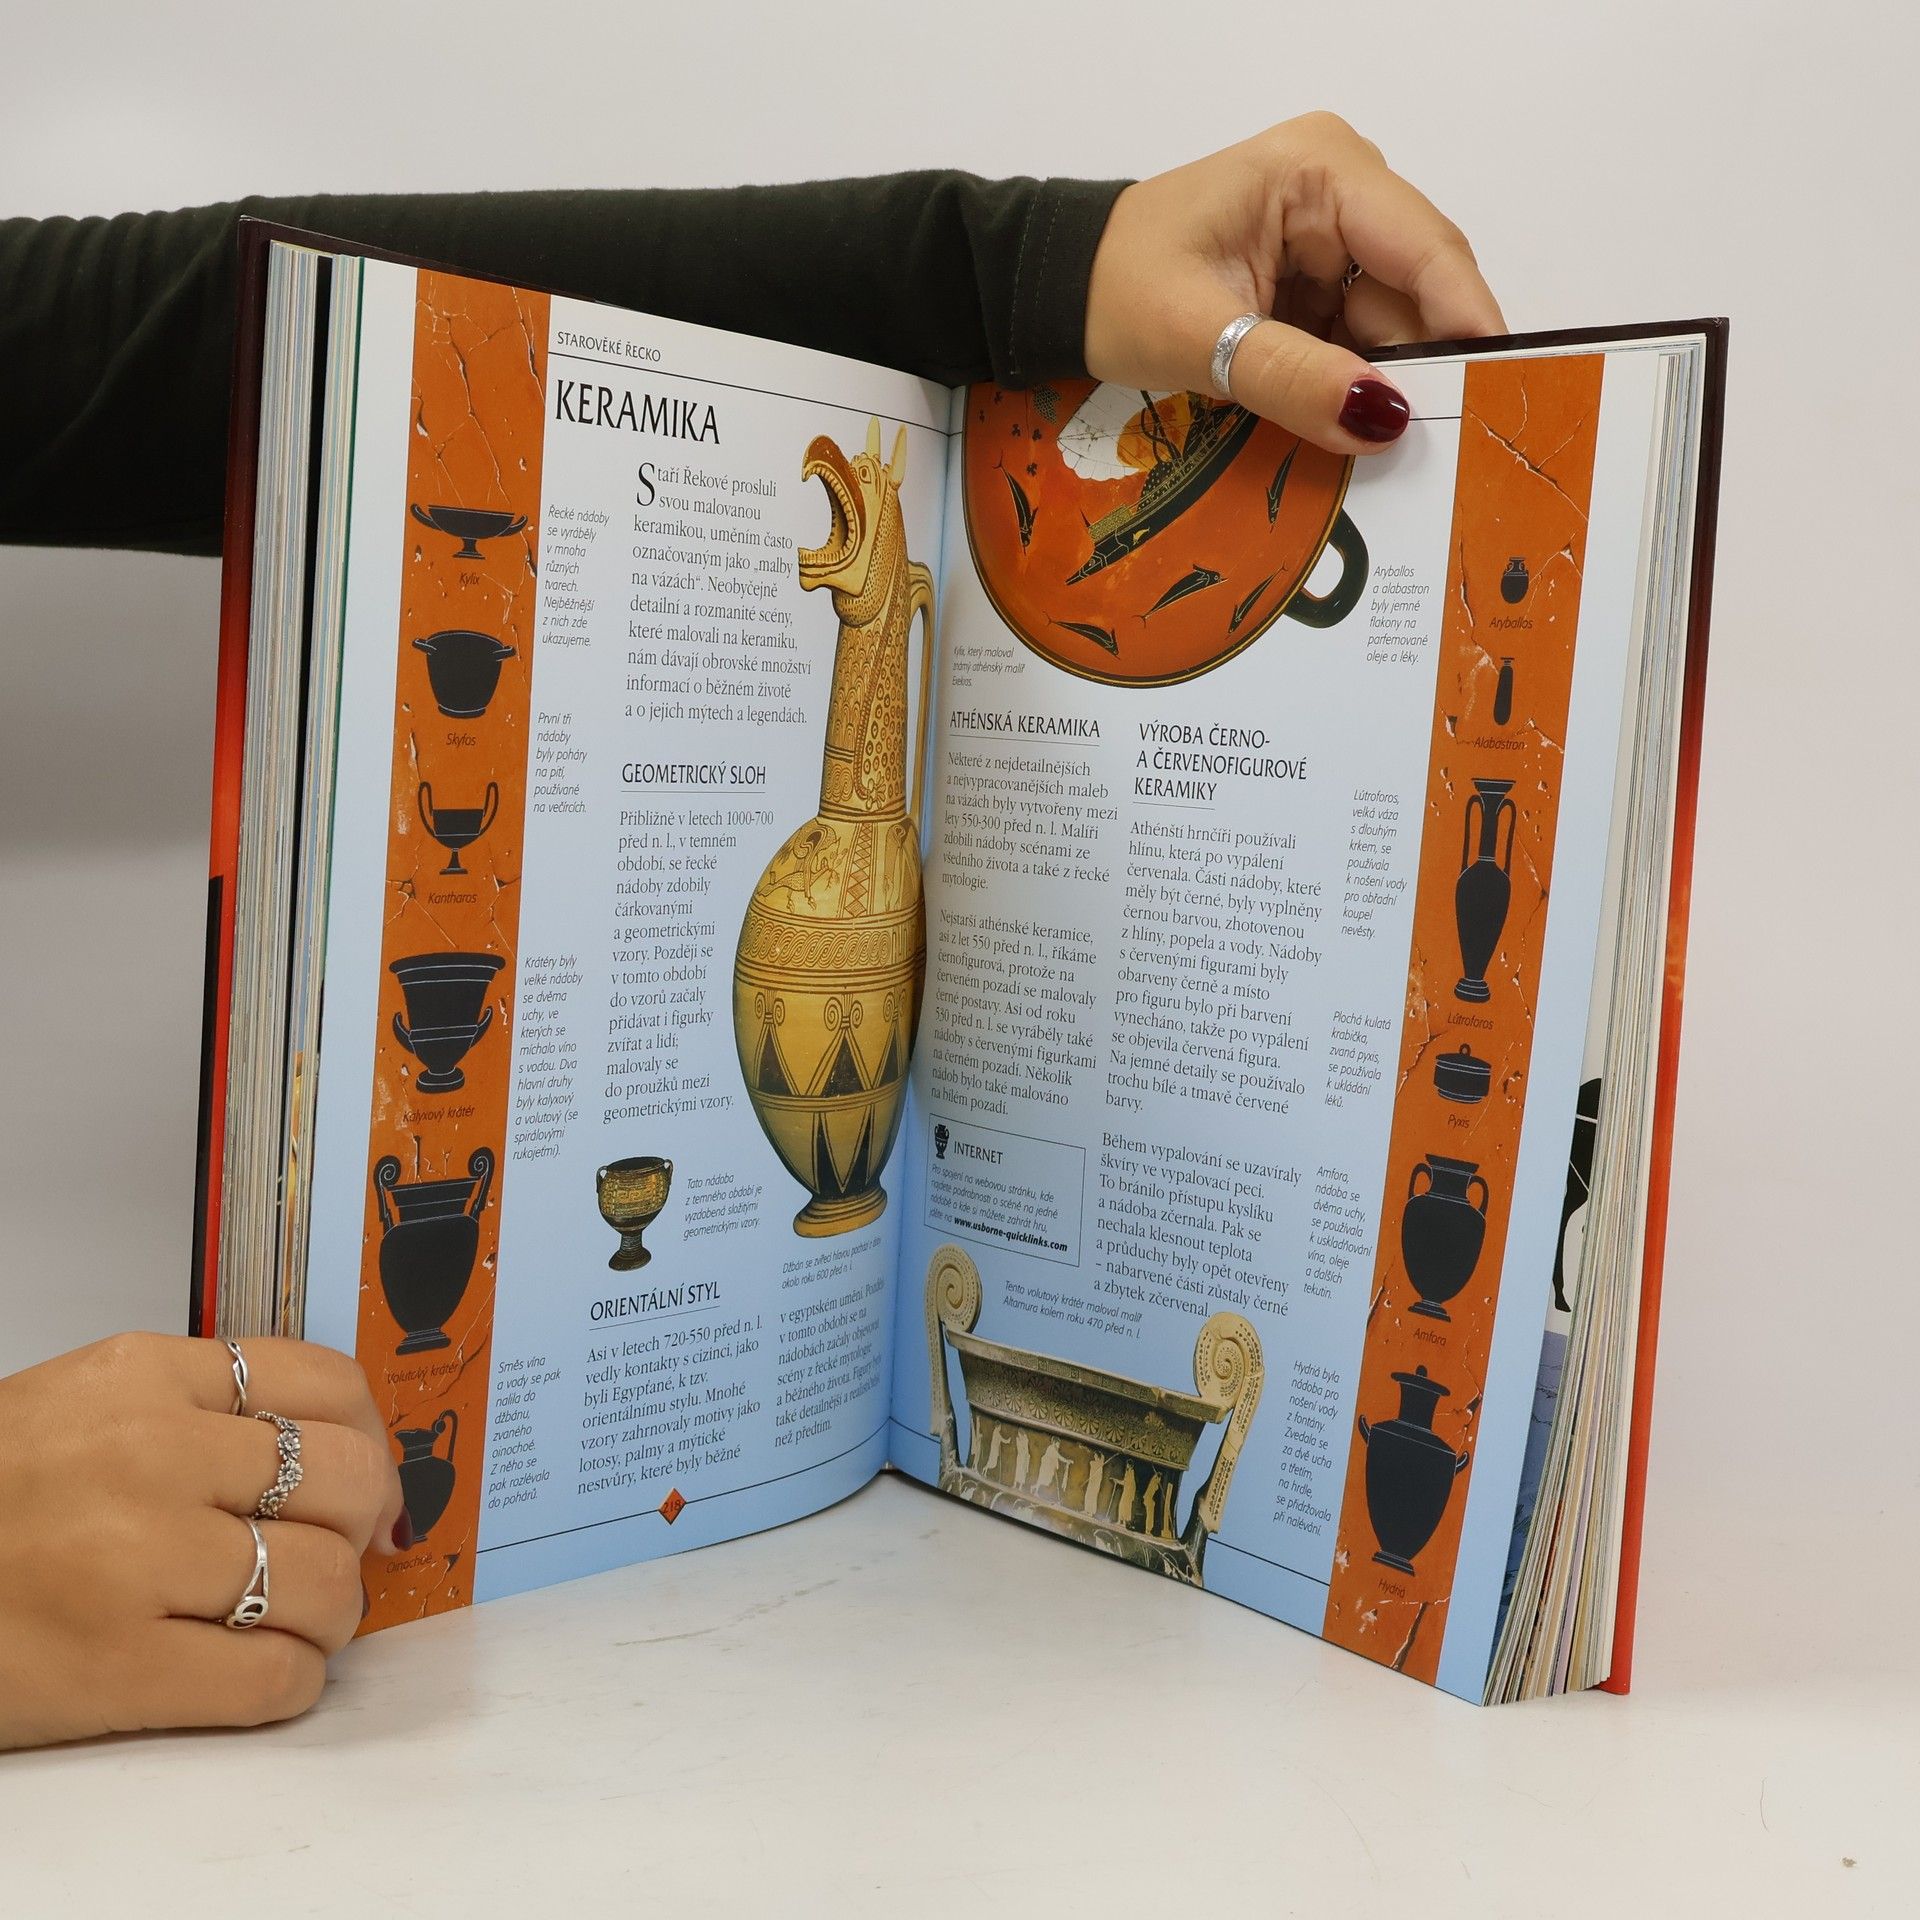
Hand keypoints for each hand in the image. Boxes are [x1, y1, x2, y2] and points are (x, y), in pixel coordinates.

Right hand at [0, 1333, 405, 1750]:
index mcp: (145, 1375)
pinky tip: (267, 1671)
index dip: (374, 1438)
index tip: (373, 1477)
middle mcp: (150, 1452)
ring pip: (326, 1580)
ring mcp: (136, 1559)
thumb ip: (205, 1412)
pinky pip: (274, 1677)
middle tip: (335, 1551)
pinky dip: (295, 1681)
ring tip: (299, 1619)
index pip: (326, 1382)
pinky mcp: (118, 1665)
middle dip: (362, 1524)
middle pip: (347, 1478)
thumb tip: (345, 1454)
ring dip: (335, 1612)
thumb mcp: (88, 1406)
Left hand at [1084, 112, 1504, 454]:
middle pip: (1417, 291)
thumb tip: (1382, 418)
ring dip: (1386, 388)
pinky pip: (1357, 342)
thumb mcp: (1201, 339)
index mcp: (1321, 170)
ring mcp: (1331, 239)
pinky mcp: (1314, 283)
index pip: (1424, 249)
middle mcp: (1343, 191)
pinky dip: (1353, 388)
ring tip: (1396, 456)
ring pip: (1392, 325)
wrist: (1061, 291)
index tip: (1503, 390)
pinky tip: (1354, 433)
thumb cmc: (1115, 290)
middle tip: (1449, 448)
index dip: (1468, 323)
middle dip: (1426, 367)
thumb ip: (1294, 378)